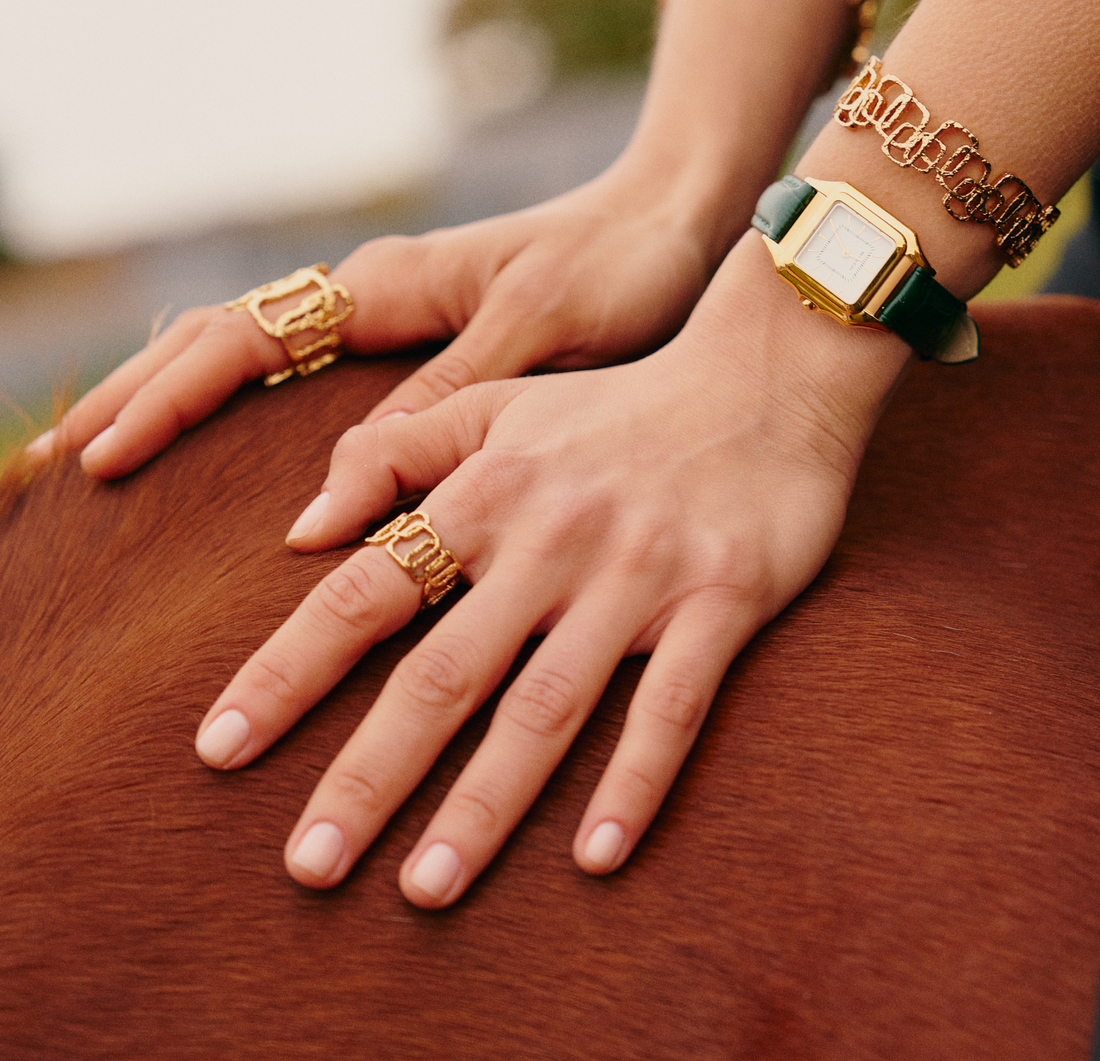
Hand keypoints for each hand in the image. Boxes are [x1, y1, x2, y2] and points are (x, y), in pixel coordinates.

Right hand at [27, 166, 719, 480]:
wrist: (677, 227)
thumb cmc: (622, 268)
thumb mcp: (535, 337)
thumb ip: (434, 415)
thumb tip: (318, 517)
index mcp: (389, 287)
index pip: (241, 338)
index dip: (165, 400)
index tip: (100, 460)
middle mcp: (377, 302)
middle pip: (226, 343)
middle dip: (143, 396)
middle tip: (67, 462)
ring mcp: (397, 327)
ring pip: (262, 362)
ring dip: (183, 406)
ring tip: (112, 464)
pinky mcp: (428, 357)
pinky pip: (320, 386)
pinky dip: (259, 419)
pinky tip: (238, 468)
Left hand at [192, 237, 896, 907]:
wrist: (763, 383)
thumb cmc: (617, 407)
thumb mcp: (497, 406)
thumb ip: (393, 452)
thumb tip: (304, 528)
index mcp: (486, 494)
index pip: (364, 594)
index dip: (287, 673)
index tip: (222, 749)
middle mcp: (551, 543)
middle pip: (442, 675)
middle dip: (369, 776)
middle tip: (307, 867)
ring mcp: (638, 578)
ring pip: (546, 708)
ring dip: (484, 805)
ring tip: (426, 888)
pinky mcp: (719, 605)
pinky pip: (671, 709)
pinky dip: (633, 783)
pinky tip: (593, 857)